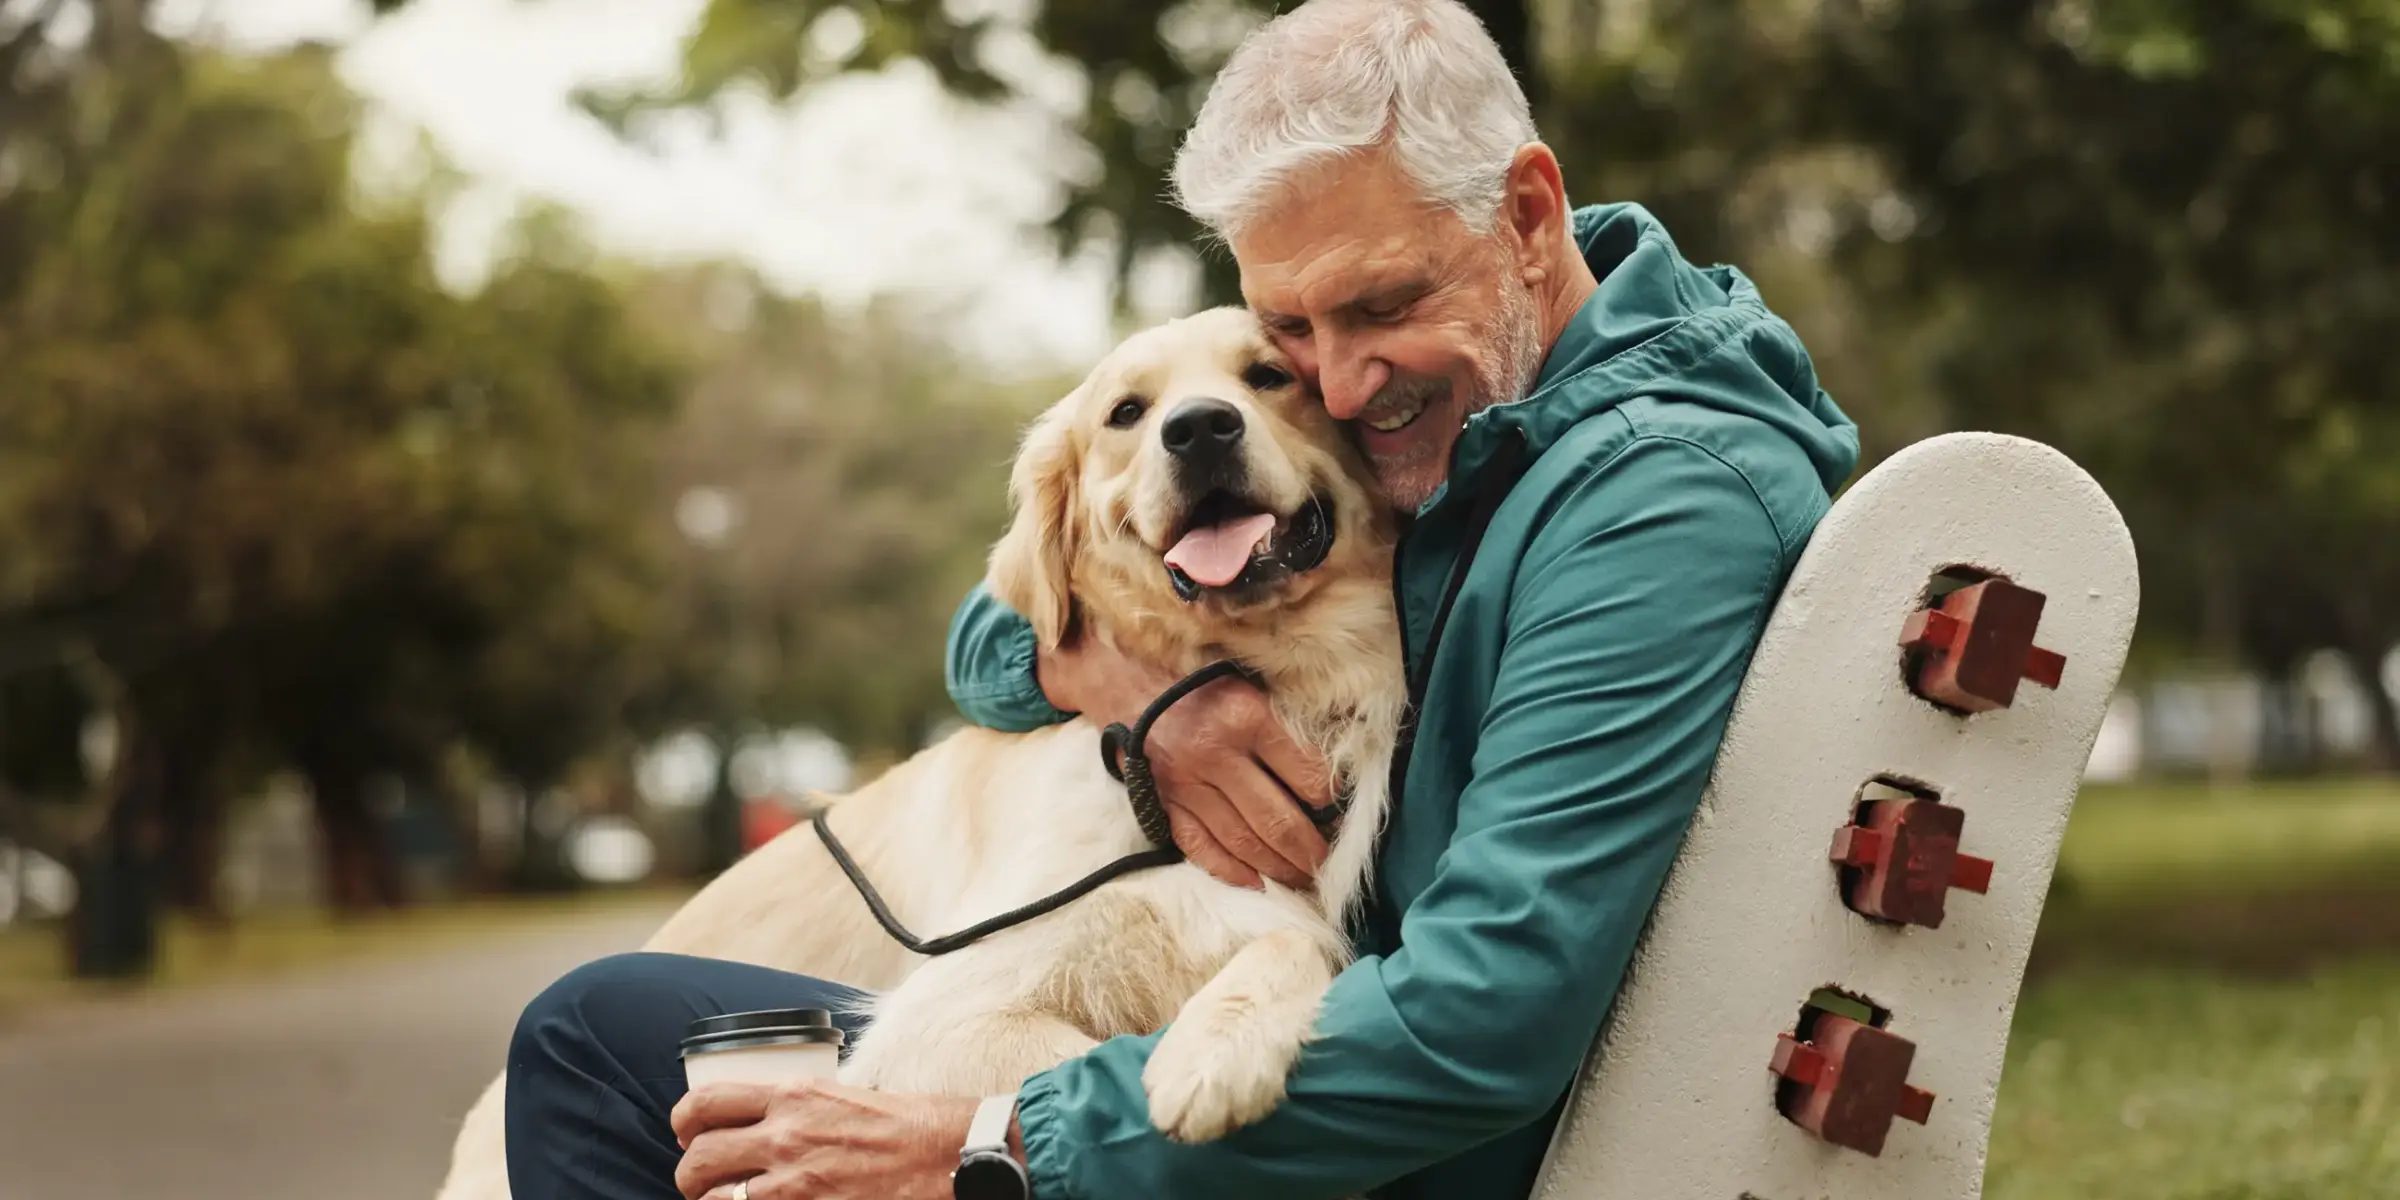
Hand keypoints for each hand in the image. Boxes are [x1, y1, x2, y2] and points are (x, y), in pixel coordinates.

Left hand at [670, 1078, 983, 1199]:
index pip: (706, 1102)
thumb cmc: (909, 1125)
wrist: (949, 1154)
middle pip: (698, 1158)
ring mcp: (793, 1182)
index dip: (684, 1122)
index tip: (689, 1134)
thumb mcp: (844, 1096)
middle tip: (701, 1183)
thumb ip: (800, 1108)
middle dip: (689, 1175)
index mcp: (793, 1096)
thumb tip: (770, 1122)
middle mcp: (784, 1135)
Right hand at [1038, 634, 1334, 889]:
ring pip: (1243, 842)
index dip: (1330, 800)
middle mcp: (1216, 754)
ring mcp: (1186, 784)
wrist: (1117, 675)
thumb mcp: (1244, 679)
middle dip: (1310, 849)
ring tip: (1302, 878)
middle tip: (1328, 863)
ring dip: (1278, 867)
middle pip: (1278, 819)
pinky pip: (1200, 848)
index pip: (1307, 774)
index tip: (1339, 810)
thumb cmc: (1191, 673)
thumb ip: (1281, 718)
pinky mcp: (1163, 802)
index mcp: (1246, 716)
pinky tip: (1255, 882)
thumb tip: (1328, 764)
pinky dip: (1230, 871)